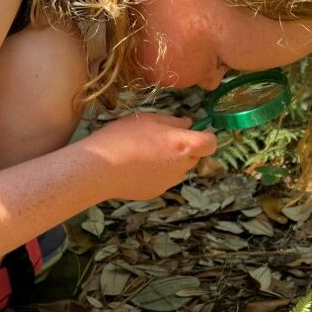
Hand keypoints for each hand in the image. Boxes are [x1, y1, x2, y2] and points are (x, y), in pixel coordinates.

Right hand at [83, 112, 217, 200]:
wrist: (100, 168)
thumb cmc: (123, 138)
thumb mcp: (148, 119)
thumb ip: (173, 122)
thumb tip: (188, 124)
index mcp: (182, 145)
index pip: (210, 144)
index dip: (207, 137)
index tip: (199, 131)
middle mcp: (181, 166)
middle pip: (194, 157)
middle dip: (185, 148)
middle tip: (163, 139)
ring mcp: (169, 182)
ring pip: (179, 169)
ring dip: (171, 161)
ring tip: (146, 153)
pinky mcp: (156, 192)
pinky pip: (164, 180)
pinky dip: (157, 173)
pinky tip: (137, 166)